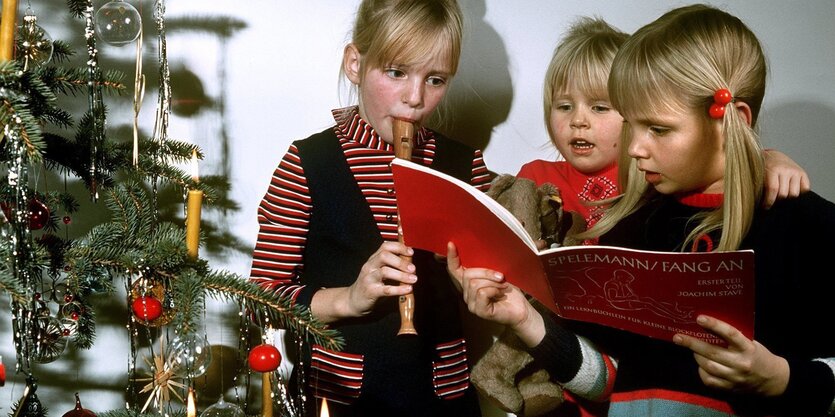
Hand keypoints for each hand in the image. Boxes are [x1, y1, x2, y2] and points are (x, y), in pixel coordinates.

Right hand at [310, 241, 415, 321]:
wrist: (352, 301)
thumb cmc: (370, 285)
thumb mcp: (379, 272)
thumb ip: (392, 266)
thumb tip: (411, 262)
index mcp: (373, 259)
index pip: (385, 246)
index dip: (399, 247)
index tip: (411, 252)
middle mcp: (370, 266)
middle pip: (384, 256)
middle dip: (401, 261)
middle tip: (413, 268)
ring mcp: (368, 279)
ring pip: (385, 272)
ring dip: (402, 275)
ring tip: (413, 279)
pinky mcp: (370, 292)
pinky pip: (386, 289)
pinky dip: (398, 289)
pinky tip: (408, 289)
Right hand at [446, 242, 544, 345]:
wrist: (521, 309)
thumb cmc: (510, 291)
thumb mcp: (496, 274)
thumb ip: (485, 267)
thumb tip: (480, 251)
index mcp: (469, 284)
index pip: (454, 270)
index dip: (451, 257)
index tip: (451, 244)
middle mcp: (467, 294)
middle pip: (467, 275)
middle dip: (486, 272)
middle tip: (501, 276)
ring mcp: (472, 304)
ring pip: (475, 284)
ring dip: (492, 282)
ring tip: (503, 286)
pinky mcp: (480, 311)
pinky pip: (482, 293)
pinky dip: (494, 290)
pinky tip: (501, 293)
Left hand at [673, 315, 788, 396]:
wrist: (773, 379)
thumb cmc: (757, 355)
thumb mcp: (750, 342)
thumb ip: (733, 336)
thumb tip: (707, 324)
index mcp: (748, 348)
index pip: (730, 334)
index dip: (714, 325)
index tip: (699, 318)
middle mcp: (741, 363)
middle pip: (712, 352)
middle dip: (692, 344)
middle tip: (678, 337)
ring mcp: (735, 377)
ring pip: (708, 366)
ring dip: (696, 356)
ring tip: (692, 349)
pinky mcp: (730, 388)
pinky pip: (709, 380)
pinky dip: (701, 371)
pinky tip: (701, 365)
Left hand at [762, 149, 809, 207]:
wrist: (773, 155)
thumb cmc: (763, 168)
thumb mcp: (759, 174)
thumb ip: (761, 186)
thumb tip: (761, 204)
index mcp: (773, 169)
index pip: (773, 189)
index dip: (769, 201)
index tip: (766, 207)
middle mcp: (786, 170)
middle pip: (784, 194)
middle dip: (777, 200)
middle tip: (773, 202)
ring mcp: (796, 171)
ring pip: (794, 194)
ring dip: (787, 198)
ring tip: (781, 197)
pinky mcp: (803, 173)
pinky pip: (805, 189)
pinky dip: (799, 193)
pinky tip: (790, 192)